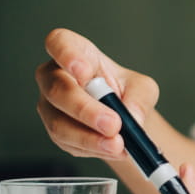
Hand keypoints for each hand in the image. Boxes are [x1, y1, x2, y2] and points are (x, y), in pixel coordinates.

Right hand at [35, 28, 158, 160]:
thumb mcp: (143, 88)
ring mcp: (51, 106)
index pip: (59, 43)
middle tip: (114, 124)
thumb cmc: (127, 92)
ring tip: (117, 144)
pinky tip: (113, 150)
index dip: (66, 55)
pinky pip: (69, 143)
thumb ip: (140, 98)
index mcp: (76, 53)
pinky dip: (93, 148)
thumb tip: (131, 116)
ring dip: (90, 137)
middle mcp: (55, 77)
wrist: (124, 118)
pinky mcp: (56, 132)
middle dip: (86, 110)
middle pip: (58, 90)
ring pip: (59, 123)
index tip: (84, 72)